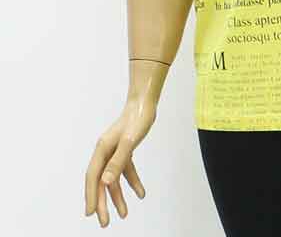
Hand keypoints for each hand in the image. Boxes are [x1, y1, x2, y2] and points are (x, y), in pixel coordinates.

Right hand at [84, 94, 156, 225]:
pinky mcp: (125, 150)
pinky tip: (141, 193)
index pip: (93, 177)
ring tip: (123, 214)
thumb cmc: (137, 118)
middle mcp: (105, 152)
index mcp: (102, 149)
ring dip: (118, 196)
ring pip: (113, 178)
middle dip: (102, 202)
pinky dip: (132, 182)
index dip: (91, 195)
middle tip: (105, 222)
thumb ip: (118, 161)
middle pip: (101, 181)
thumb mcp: (129, 141)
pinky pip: (126, 170)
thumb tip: (106, 181)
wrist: (145, 102)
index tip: (91, 212)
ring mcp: (115, 151)